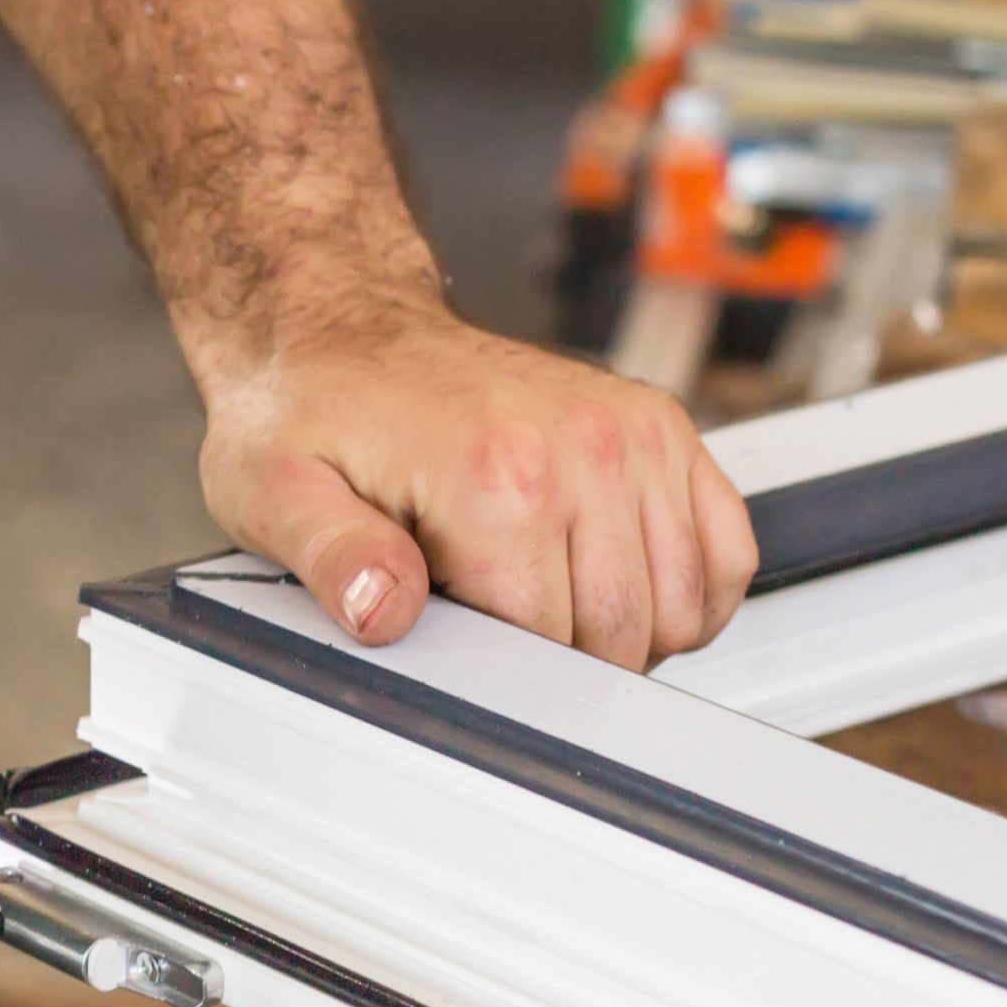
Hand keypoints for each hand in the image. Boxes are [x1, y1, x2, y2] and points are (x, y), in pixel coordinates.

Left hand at [197, 298, 758, 665]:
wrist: (343, 329)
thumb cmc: (310, 412)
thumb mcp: (280, 494)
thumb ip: (334, 558)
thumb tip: (382, 609)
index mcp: (497, 478)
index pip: (553, 648)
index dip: (507, 678)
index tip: (463, 650)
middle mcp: (582, 449)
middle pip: (623, 634)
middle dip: (564, 662)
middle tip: (493, 628)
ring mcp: (633, 434)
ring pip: (683, 604)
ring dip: (630, 632)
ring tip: (548, 605)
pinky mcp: (660, 427)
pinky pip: (726, 548)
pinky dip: (692, 592)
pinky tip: (627, 591)